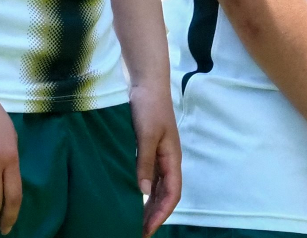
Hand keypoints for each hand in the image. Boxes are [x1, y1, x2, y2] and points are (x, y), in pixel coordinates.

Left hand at [130, 78, 182, 236]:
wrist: (147, 84)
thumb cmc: (149, 108)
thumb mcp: (146, 136)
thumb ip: (145, 163)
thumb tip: (144, 193)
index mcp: (172, 158)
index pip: (172, 194)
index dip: (161, 214)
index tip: (147, 230)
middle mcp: (168, 160)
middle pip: (166, 194)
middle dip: (155, 215)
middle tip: (139, 232)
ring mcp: (159, 155)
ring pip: (158, 188)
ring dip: (150, 206)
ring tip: (136, 222)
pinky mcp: (149, 149)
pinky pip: (150, 178)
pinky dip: (144, 192)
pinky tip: (134, 198)